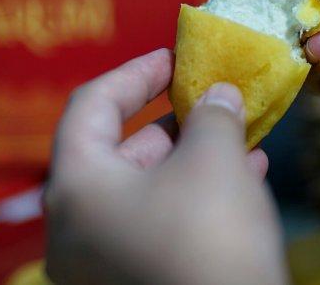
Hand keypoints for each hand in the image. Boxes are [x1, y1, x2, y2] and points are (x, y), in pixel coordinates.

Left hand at [44, 49, 285, 284]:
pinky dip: (194, 196)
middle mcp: (73, 224)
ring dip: (192, 157)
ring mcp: (98, 261)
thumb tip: (217, 95)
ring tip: (238, 131)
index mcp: (75, 185)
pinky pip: (156, 224)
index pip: (91, 105)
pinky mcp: (130, 281)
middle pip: (117, 150)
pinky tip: (246, 175)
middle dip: (172, 120)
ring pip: (144, 189)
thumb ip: (211, 116)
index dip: (135, 73)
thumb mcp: (214, 161)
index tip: (175, 57)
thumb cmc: (210, 238)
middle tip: (211, 97)